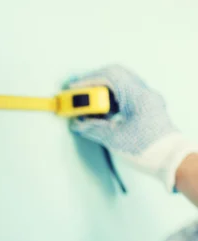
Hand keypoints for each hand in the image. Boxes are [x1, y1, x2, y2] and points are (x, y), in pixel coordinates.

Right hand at [64, 65, 197, 190]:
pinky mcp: (148, 106)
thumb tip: (77, 124)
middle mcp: (144, 93)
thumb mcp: (114, 139)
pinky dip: (112, 98)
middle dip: (95, 81)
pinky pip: (127, 93)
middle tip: (79, 91)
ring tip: (89, 104)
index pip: (109, 76)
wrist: (172, 160)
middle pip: (116, 74)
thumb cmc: (147, 149)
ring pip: (121, 82)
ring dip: (103, 90)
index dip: (87, 81)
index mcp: (138, 96)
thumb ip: (92, 128)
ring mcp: (148, 98)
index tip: (73, 88)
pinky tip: (103, 111)